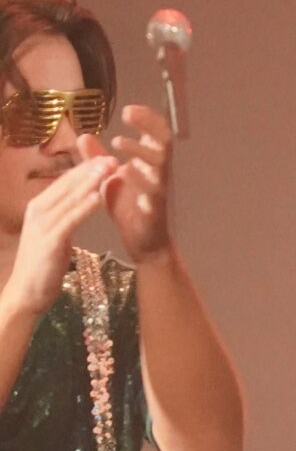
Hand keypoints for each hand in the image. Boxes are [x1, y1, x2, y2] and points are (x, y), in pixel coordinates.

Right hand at [1, 157, 116, 316]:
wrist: (27, 292)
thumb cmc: (43, 265)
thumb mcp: (55, 234)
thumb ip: (64, 217)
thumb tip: (78, 204)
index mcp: (39, 207)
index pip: (65, 182)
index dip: (85, 169)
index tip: (105, 158)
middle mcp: (38, 211)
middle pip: (68, 185)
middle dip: (91, 170)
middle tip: (113, 157)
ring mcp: (43, 225)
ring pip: (70, 198)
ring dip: (91, 182)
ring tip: (109, 169)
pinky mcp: (50, 240)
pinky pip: (70, 220)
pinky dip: (84, 207)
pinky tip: (98, 197)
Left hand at [101, 104, 174, 262]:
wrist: (143, 241)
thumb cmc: (128, 207)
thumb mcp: (108, 177)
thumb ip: (97, 158)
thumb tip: (83, 135)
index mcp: (148, 162)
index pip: (155, 132)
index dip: (145, 118)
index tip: (127, 109)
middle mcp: (158, 171)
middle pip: (164, 140)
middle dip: (148, 124)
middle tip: (128, 114)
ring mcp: (159, 188)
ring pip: (160, 163)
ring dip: (140, 150)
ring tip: (118, 143)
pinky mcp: (155, 207)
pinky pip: (153, 191)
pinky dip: (140, 180)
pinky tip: (125, 172)